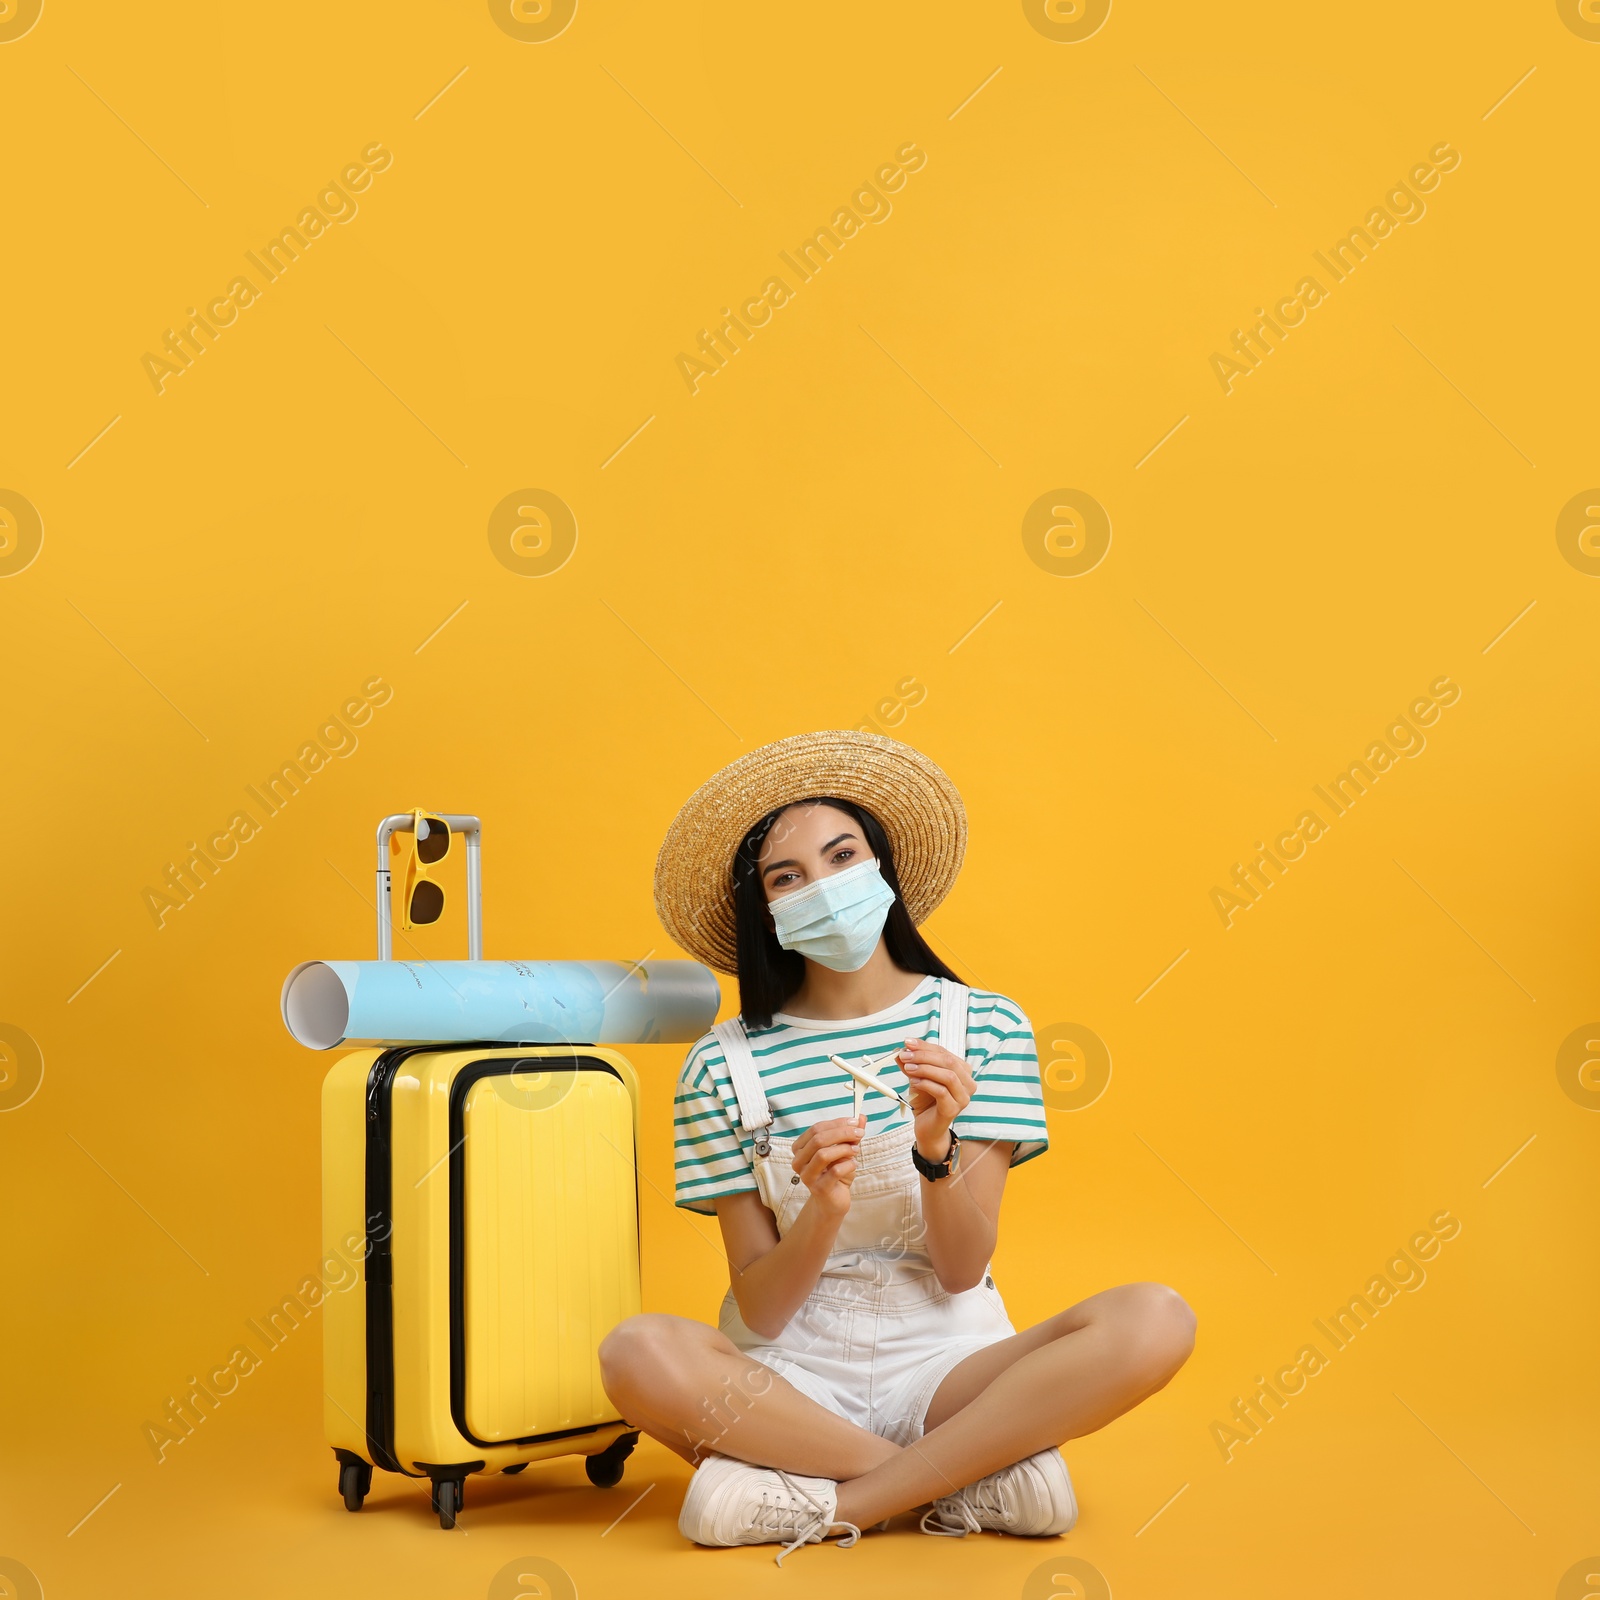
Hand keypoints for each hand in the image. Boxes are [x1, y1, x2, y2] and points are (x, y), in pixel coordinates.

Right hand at [790, 1115, 865, 1216]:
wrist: (833, 1201)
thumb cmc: (835, 1174)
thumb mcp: (844, 1151)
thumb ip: (850, 1134)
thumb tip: (861, 1117)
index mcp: (800, 1148)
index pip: (816, 1128)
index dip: (837, 1123)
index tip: (855, 1122)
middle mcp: (799, 1161)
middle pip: (818, 1139)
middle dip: (842, 1133)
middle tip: (860, 1133)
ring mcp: (807, 1176)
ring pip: (823, 1154)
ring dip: (844, 1148)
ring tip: (856, 1150)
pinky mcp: (819, 1189)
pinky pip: (835, 1171)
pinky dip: (848, 1164)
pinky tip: (854, 1164)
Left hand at [898, 1038, 972, 1162]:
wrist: (927, 1127)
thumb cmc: (926, 1101)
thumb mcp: (918, 1077)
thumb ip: (912, 1064)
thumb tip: (900, 1050)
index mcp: (962, 1071)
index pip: (944, 1052)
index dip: (925, 1046)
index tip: (907, 1042)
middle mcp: (968, 1084)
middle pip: (948, 1061)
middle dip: (924, 1056)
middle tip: (905, 1055)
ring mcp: (963, 1098)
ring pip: (948, 1076)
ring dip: (925, 1069)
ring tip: (908, 1068)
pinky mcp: (954, 1110)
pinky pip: (942, 1092)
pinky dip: (926, 1084)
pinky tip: (913, 1082)